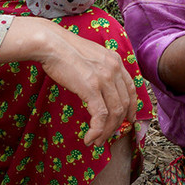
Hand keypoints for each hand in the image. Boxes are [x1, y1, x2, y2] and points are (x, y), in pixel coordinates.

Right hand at [0, 17, 137, 146]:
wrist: (51, 44)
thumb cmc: (64, 50)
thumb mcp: (90, 56)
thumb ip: (99, 69)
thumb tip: (97, 85)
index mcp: (116, 61)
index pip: (131, 88)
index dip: (132, 106)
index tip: (129, 118)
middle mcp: (115, 69)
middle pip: (124, 103)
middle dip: (118, 123)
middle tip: (108, 135)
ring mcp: (105, 78)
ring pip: (114, 112)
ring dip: (106, 131)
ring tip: (97, 141)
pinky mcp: (92, 88)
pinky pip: (101, 115)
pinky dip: (97, 130)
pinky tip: (90, 137)